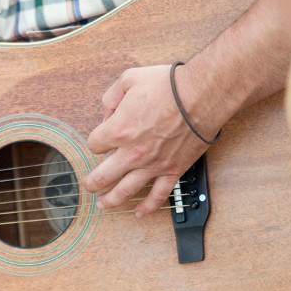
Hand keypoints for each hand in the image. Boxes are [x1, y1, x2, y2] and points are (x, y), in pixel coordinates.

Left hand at [84, 63, 216, 216]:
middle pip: (103, 175)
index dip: (96, 140)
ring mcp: (152, 164)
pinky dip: (148, 206)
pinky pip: (158, 195)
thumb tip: (107, 112)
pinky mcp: (172, 170)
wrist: (202, 96)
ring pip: (126, 191)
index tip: (102, 138)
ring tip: (104, 204)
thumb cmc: (169, 86)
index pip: (94, 144)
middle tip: (89, 186)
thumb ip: (112, 96)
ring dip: (112, 199)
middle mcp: (132, 152)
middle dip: (93, 182)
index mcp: (119, 130)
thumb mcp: (130, 78)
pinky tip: (140, 212)